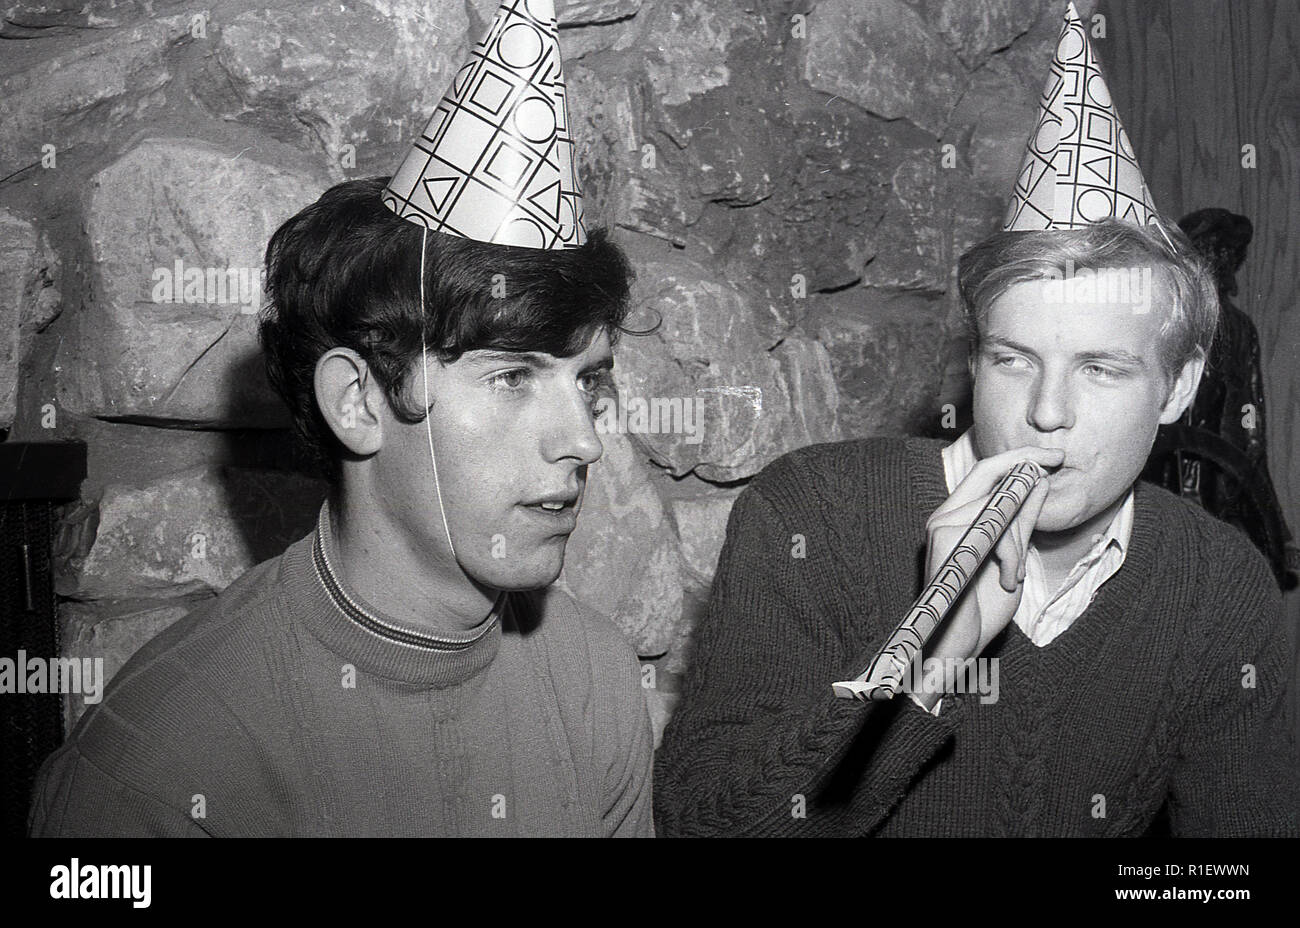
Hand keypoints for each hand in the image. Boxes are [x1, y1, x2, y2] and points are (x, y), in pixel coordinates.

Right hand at [907, 446, 1059, 708]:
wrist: (959, 646)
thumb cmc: (981, 607)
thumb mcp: (1013, 557)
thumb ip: (1022, 520)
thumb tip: (1038, 480)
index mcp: (956, 519)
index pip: (986, 473)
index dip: (1019, 457)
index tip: (1054, 455)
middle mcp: (943, 517)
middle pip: (989, 472)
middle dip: (1026, 464)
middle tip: (1057, 459)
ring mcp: (941, 526)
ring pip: (999, 507)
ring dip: (1018, 541)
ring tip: (1015, 573)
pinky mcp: (945, 540)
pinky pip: (995, 529)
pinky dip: (1010, 556)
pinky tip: (1007, 580)